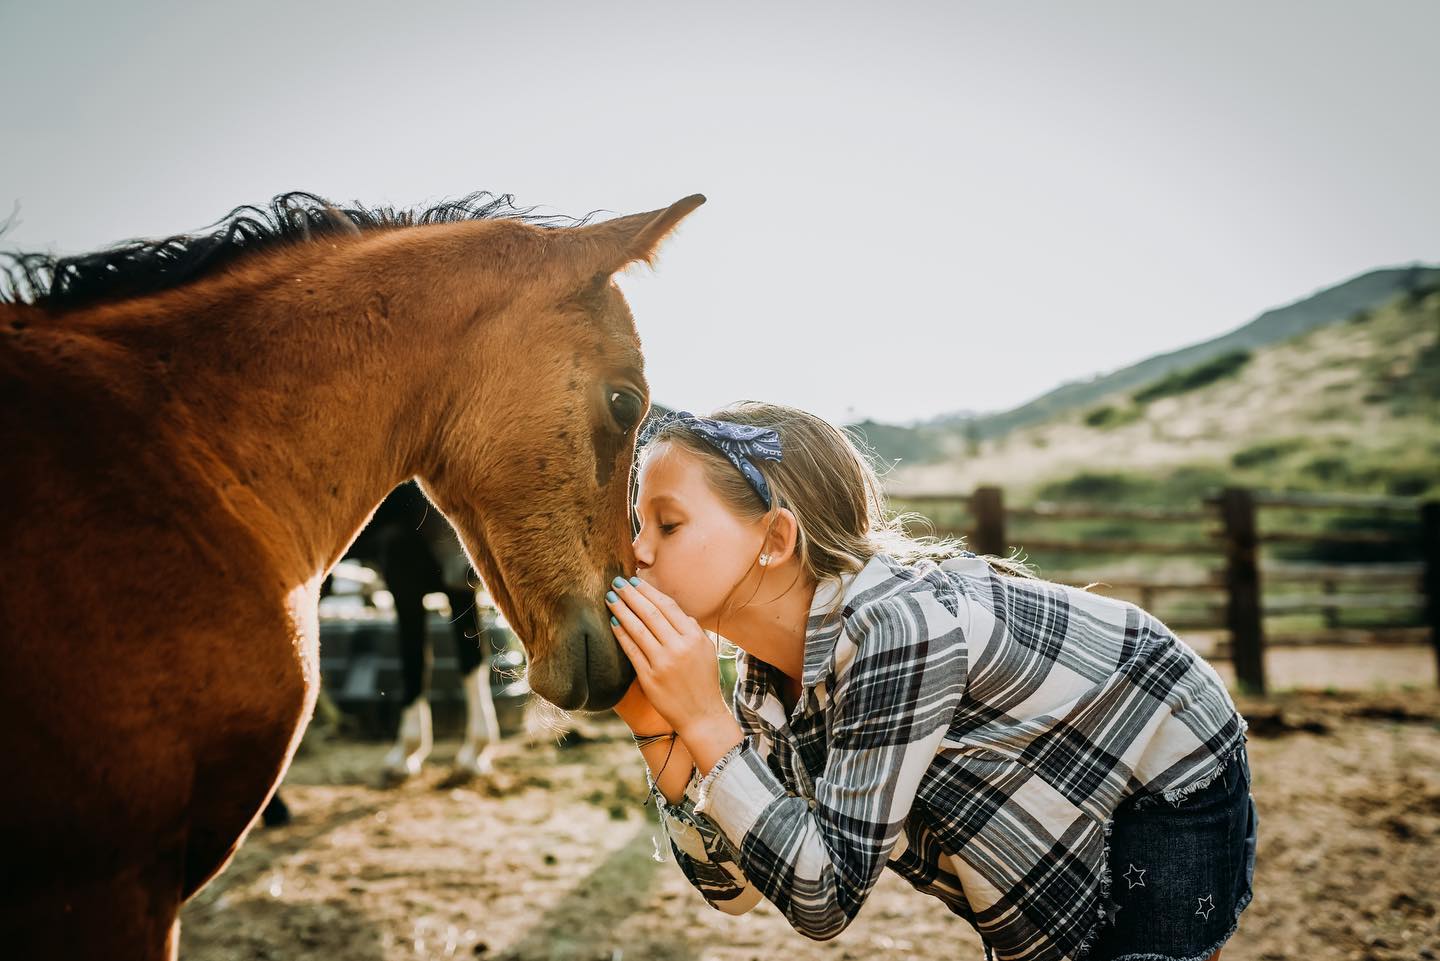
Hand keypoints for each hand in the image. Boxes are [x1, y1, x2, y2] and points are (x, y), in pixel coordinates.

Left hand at [605, 576, 730, 736]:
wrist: (701, 716)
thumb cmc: (703, 682)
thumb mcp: (706, 651)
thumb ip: (692, 629)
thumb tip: (675, 611)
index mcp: (694, 637)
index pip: (668, 606)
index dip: (649, 591)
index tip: (635, 580)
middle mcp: (679, 647)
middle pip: (651, 614)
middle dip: (631, 595)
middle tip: (617, 581)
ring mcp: (664, 663)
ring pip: (638, 629)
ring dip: (622, 610)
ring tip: (610, 597)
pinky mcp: (650, 678)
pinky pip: (632, 651)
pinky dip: (621, 635)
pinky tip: (612, 622)